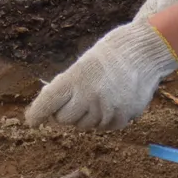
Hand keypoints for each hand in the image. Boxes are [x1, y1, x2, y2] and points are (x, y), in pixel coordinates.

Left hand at [25, 20, 177, 129]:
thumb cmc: (111, 54)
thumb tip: (52, 108)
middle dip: (66, 112)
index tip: (32, 121)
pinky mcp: (122, 118)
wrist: (146, 50)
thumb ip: (69, 86)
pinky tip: (114, 99)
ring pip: (85, 125)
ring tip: (101, 93)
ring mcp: (107, 109)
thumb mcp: (84, 64)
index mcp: (76, 78)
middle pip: (64, 119)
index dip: (36, 113)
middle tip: (77, 98)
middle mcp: (89, 96)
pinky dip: (106, 118)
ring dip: (87, 115)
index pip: (48, 102)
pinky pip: (105, 127)